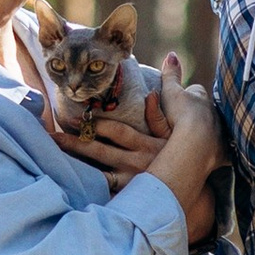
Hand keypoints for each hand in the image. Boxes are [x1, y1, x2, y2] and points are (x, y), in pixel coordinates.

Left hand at [63, 53, 223, 207]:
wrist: (204, 180)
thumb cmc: (198, 142)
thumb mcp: (186, 115)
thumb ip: (173, 87)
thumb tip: (170, 58)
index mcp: (147, 142)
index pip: (115, 130)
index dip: (93, 123)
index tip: (72, 116)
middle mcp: (138, 162)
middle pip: (99, 152)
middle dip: (73, 145)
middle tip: (50, 139)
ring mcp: (135, 181)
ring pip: (99, 175)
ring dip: (76, 169)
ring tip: (53, 165)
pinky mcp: (135, 196)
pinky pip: (110, 195)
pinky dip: (92, 194)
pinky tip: (73, 192)